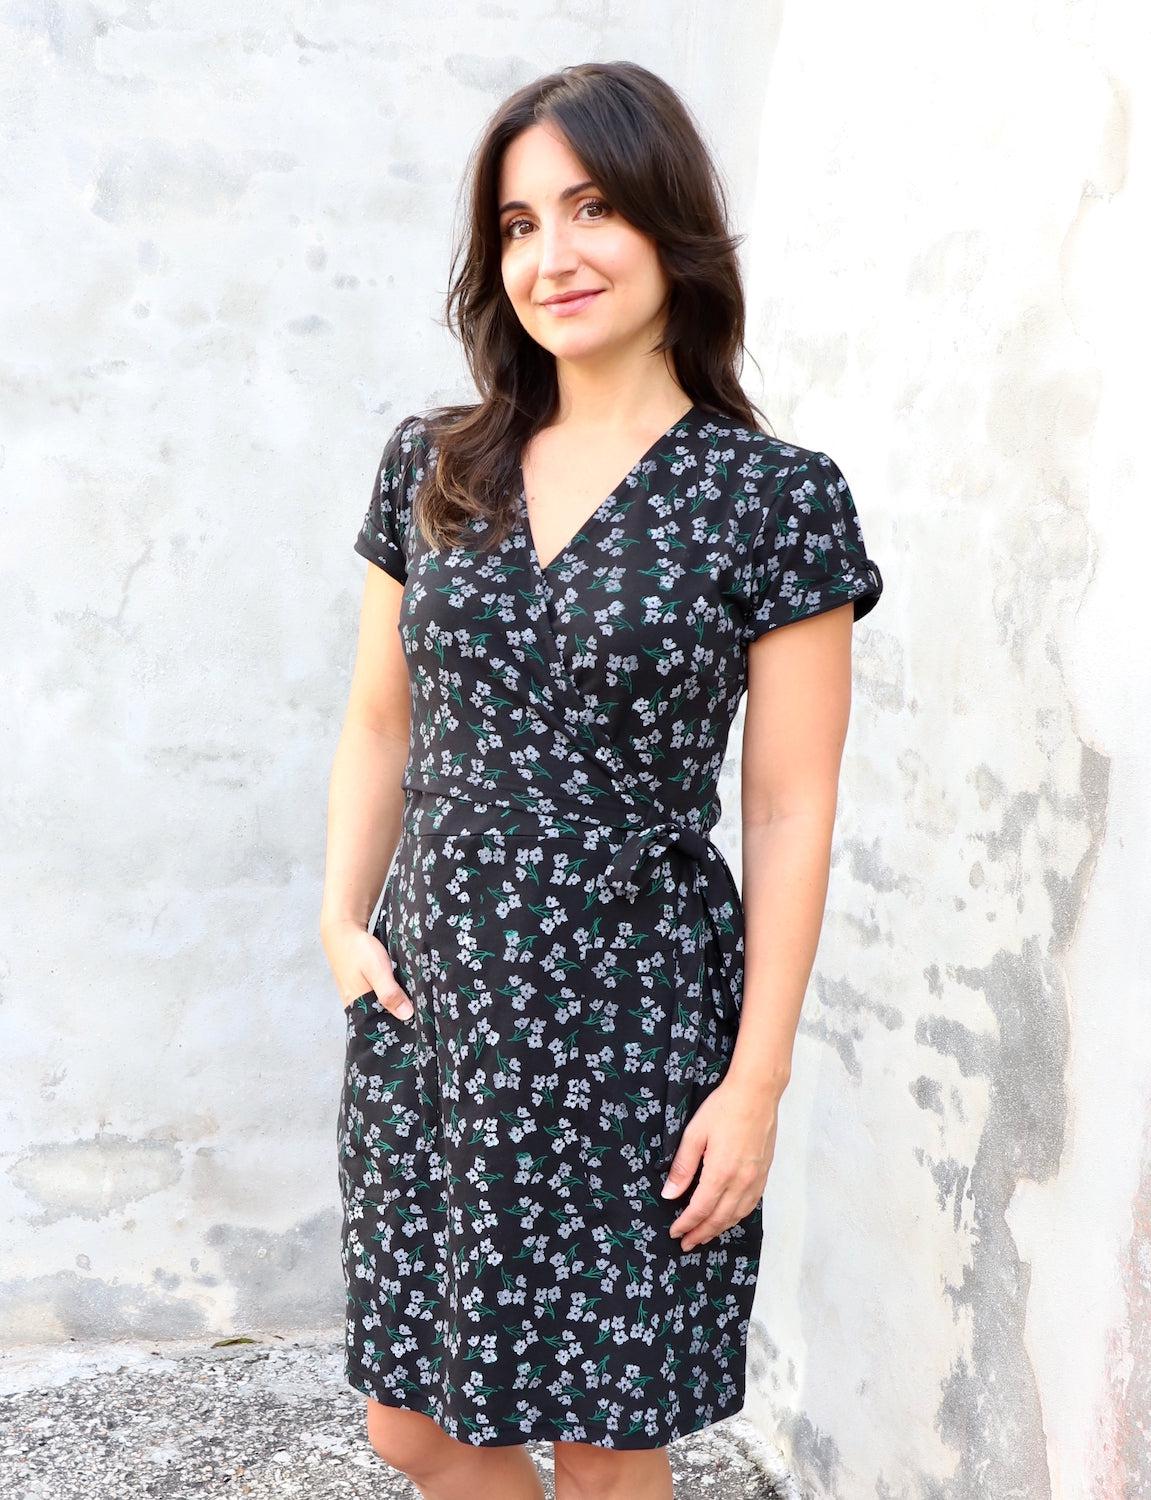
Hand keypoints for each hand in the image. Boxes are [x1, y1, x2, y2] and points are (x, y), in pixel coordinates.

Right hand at [321, 917, 414, 1022]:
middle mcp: (356, 1005)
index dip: (395, 1031)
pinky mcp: (363, 986)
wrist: (343, 930)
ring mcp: (358, 996)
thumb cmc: (358, 950)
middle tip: (423, 1021)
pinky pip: (379, 998)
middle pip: (380, 1019)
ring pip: (380, 1008)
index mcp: (357, 1007)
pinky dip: (392, 997)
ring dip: (396, 1008)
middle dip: (399, 1021)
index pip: (377, 1029)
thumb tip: (406, 1016)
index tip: (417, 1032)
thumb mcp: (377, 970)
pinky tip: (406, 995)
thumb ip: (389, 993)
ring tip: (419, 1010)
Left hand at [660, 1078, 779, 1250]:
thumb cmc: (723, 1108)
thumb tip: (669, 1194)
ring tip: (704, 1236)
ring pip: (737, 1215)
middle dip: (701, 1233)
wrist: (757, 1093)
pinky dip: (737, 1217)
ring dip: (719, 1229)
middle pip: (719, 1218)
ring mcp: (756, 1179)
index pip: (701, 1209)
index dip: (686, 1224)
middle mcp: (741, 1181)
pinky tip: (729, 1218)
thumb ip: (683, 1167)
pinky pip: (750, 1205)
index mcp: (721, 1172)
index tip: (675, 1232)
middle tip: (686, 1244)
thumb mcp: (695, 1134)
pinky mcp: (764, 1174)